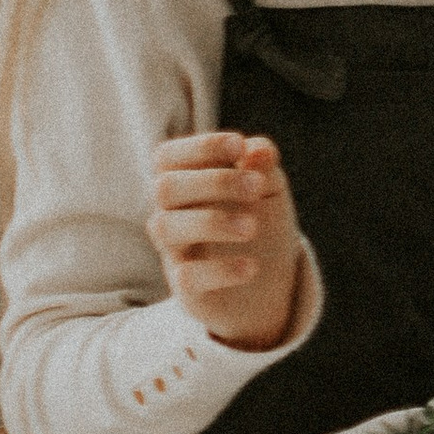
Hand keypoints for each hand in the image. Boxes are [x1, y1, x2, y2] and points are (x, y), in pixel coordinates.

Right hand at [147, 132, 303, 351]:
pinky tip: (252, 267)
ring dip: (211, 222)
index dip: (199, 147)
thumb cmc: (258, 221)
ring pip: (165, 228)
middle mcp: (171, 214)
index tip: (239, 145)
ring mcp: (176, 251)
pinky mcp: (189, 288)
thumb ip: (263, 167)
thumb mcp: (268, 191)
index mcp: (185, 183)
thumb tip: (260, 150)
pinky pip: (187, 277)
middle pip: (166, 188)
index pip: (168, 157)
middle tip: (257, 186)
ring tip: (253, 227)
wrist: (265, 283)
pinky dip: (220, 270)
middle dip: (213, 181)